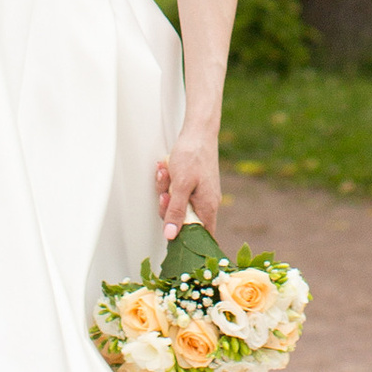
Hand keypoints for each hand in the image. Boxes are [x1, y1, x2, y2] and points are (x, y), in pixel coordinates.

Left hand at [156, 126, 221, 240]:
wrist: (198, 131)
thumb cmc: (193, 155)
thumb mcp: (181, 185)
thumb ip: (176, 211)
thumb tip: (171, 235)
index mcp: (208, 208)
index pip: (201, 237)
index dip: (185, 240)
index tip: (170, 234)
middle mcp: (206, 203)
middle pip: (183, 220)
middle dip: (168, 207)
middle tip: (164, 193)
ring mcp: (200, 193)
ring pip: (178, 204)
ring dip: (167, 190)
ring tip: (164, 174)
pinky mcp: (194, 184)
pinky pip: (178, 191)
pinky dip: (170, 183)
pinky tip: (166, 170)